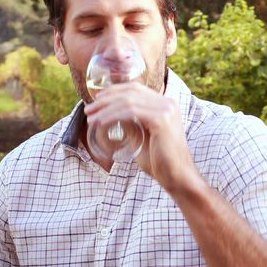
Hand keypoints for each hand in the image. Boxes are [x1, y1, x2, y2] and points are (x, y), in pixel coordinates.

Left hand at [85, 83, 200, 191]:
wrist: (177, 177)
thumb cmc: (160, 162)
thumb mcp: (141, 138)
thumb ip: (130, 125)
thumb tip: (110, 116)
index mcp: (165, 105)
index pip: (136, 89)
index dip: (114, 91)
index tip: (96, 101)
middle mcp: (168, 103)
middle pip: (131, 92)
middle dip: (106, 99)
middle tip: (89, 110)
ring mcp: (166, 110)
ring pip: (129, 101)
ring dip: (106, 108)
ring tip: (91, 118)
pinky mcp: (162, 120)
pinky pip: (132, 112)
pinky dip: (114, 116)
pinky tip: (102, 123)